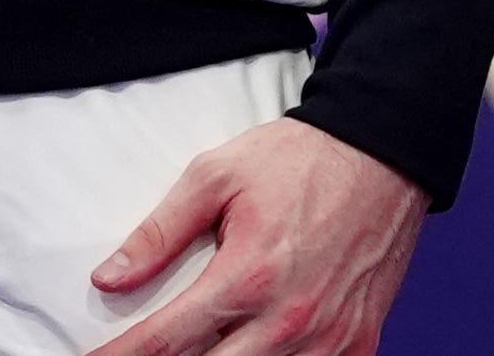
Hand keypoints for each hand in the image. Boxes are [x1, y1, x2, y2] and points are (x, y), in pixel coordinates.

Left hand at [81, 117, 423, 355]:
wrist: (383, 156)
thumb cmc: (299, 161)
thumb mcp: (216, 176)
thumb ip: (159, 233)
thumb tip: (110, 277)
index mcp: (247, 275)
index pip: (166, 340)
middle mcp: (288, 320)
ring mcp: (328, 340)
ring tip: (201, 350)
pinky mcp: (358, 345)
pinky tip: (254, 351)